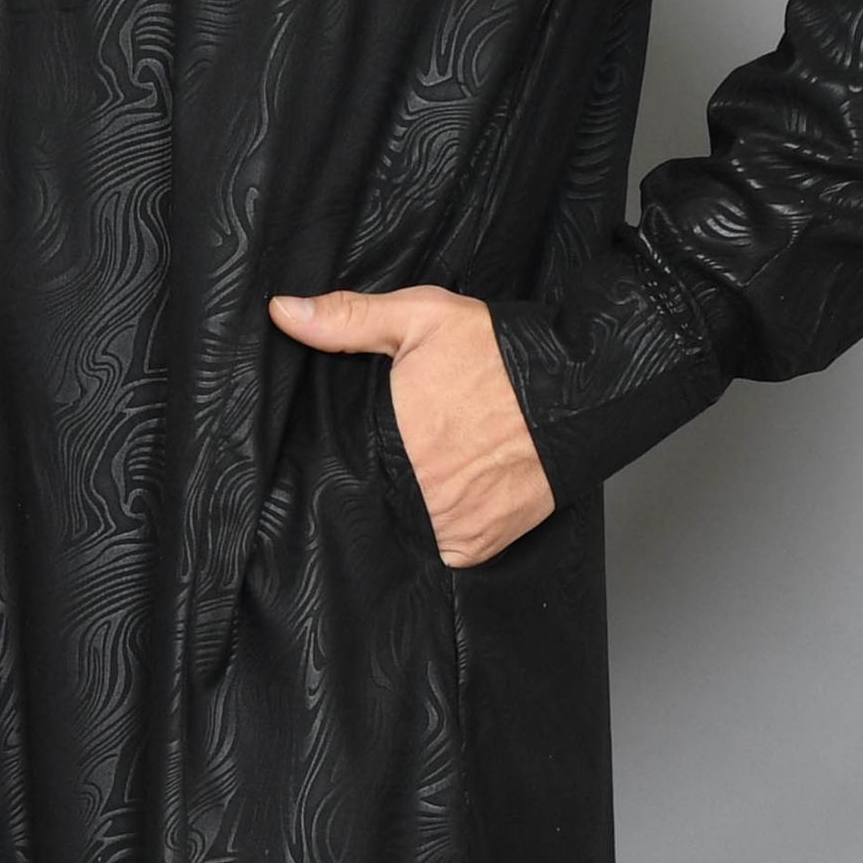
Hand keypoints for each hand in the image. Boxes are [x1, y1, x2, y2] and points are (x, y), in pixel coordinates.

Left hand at [268, 285, 554, 567]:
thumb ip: (348, 319)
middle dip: (374, 480)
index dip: (338, 454)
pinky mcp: (475, 546)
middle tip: (394, 454)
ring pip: (401, 527)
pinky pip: (438, 549)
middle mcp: (418, 492)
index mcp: (393, 439)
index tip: (353, 442)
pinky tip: (446, 497)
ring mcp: (448, 525)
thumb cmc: (499, 354)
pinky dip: (436, 531)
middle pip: (370, 498)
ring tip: (423, 475)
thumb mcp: (422, 317)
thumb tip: (282, 313)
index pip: (339, 462)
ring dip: (403, 509)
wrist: (579, 391)